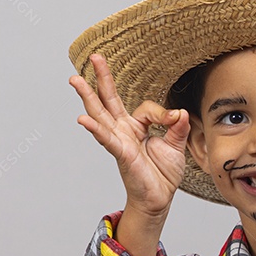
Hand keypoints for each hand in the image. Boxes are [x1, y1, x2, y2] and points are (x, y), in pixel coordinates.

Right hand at [69, 54, 189, 217]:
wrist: (159, 199)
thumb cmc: (163, 173)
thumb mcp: (176, 145)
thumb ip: (177, 127)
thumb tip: (180, 112)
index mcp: (136, 126)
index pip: (146, 108)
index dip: (163, 113)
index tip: (176, 119)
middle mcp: (123, 130)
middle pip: (109, 99)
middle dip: (101, 78)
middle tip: (94, 57)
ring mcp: (119, 141)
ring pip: (101, 114)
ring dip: (88, 96)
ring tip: (75, 80)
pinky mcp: (121, 154)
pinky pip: (107, 139)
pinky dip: (96, 129)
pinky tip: (83, 120)